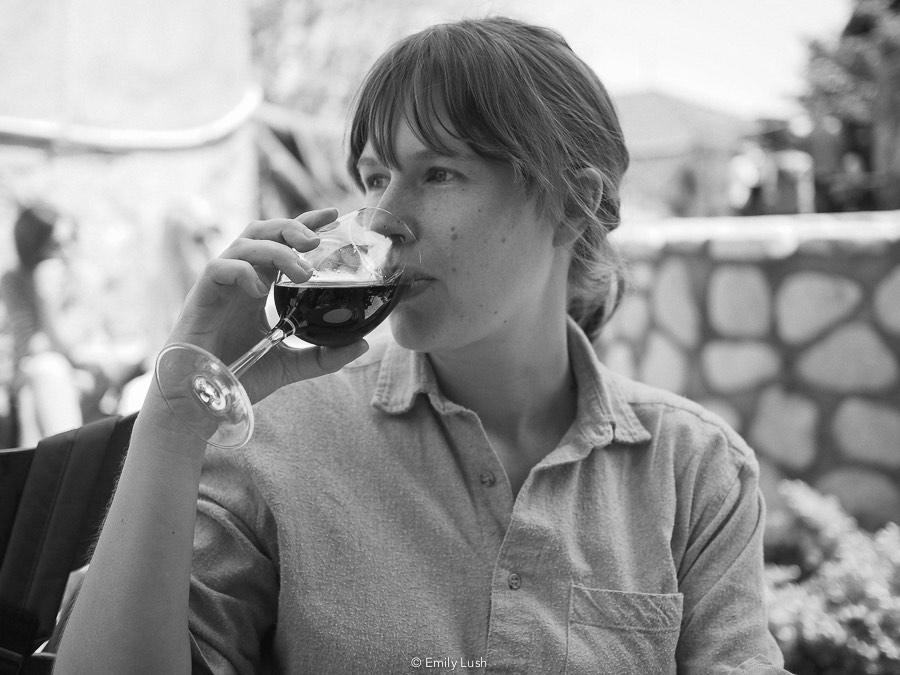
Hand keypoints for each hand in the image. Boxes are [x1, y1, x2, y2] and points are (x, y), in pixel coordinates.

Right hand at [164, 208, 367, 402]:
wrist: (201, 401)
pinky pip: (219, 268)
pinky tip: (261, 291)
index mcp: (260, 287)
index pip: (282, 242)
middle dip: (290, 227)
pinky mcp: (201, 297)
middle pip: (261, 230)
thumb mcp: (291, 365)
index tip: (334, 215)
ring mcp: (220, 286)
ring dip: (276, 252)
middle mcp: (240, 280)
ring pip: (244, 244)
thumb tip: (363, 343)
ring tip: (301, 273)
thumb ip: (325, 356)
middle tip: (315, 242)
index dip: (306, 223)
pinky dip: (243, 272)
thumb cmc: (238, 376)